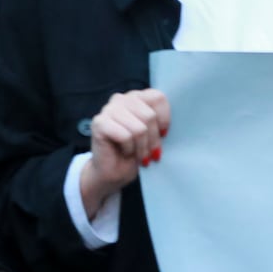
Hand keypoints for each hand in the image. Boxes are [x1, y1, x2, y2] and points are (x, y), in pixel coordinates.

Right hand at [78, 89, 169, 217]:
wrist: (113, 174)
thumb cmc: (134, 153)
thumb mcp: (153, 135)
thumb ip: (159, 122)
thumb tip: (172, 124)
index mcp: (136, 97)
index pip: (158, 97)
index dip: (164, 119)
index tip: (164, 135)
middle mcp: (121, 99)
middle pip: (149, 116)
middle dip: (153, 140)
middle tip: (151, 154)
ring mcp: (108, 109)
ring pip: (138, 128)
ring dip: (141, 148)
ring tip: (139, 156)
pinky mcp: (99, 123)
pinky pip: (125, 136)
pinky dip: (129, 149)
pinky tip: (125, 152)